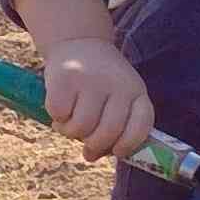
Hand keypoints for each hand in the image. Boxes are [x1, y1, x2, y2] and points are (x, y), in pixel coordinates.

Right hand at [41, 37, 153, 158]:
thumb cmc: (101, 84)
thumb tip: (91, 156)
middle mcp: (118, 84)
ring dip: (71, 132)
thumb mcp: (118, 99)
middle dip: (93, 145)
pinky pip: (60, 114)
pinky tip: (60, 110)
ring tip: (69, 123)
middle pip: (107, 132)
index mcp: (137, 92)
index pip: (141, 125)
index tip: (116, 151)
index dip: (128, 145)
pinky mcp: (66, 77)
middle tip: (85, 141)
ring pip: (82, 127)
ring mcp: (92, 79)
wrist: (80, 43)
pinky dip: (57, 118)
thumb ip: (113, 129)